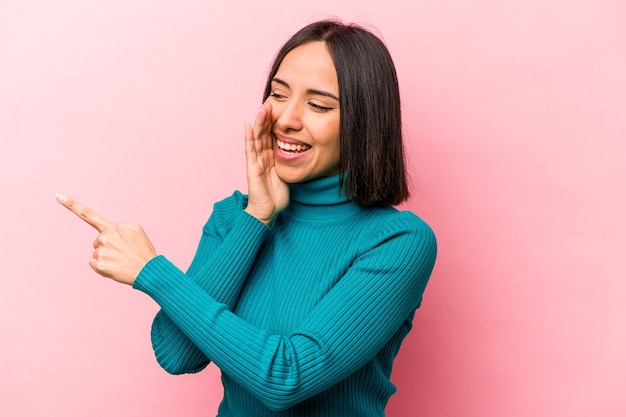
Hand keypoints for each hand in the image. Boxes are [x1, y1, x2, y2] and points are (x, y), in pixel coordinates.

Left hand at [55, 193, 157, 284]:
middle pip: (97, 241)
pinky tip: (115, 267)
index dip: (72, 205)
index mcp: (112, 227)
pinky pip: (95, 264)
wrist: (149, 269)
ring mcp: (100, 251)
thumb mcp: (136, 231)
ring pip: (97, 253)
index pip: (88, 214)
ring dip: (107, 257)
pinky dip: (103, 266)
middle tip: (124, 252)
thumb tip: (107, 232)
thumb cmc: (143, 250)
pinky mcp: (99, 265)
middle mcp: (103, 238)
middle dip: (107, 246)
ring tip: (122, 260)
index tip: (58, 196)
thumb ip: (119, 227)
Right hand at [244, 102, 288, 225]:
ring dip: (259, 122)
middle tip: (271, 102)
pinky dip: (249, 138)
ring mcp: (256, 162)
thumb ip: (291, 162)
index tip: (279, 108)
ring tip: (263, 108)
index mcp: (271, 157)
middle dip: (267, 118)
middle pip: (263, 133)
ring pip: (257, 138)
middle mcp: (262, 157)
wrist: (268, 212)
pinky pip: (250, 150)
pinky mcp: (252, 169)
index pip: (272, 135)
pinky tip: (249, 126)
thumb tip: (304, 153)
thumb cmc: (277, 195)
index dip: (274, 122)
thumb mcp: (288, 174)